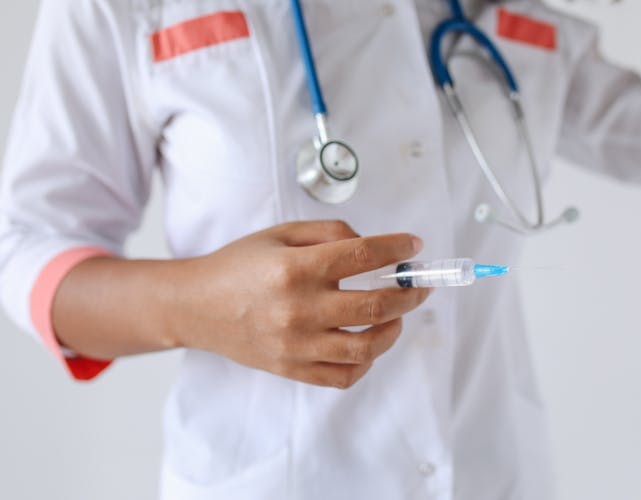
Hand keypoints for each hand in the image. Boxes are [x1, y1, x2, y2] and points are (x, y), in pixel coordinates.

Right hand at [174, 221, 429, 388]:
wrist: (196, 306)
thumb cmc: (239, 265)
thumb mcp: (281, 234)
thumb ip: (329, 232)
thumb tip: (371, 245)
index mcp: (296, 269)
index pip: (364, 256)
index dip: (398, 249)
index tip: (414, 246)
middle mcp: (299, 310)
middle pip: (376, 305)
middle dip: (410, 294)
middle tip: (419, 285)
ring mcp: (296, 345)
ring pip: (367, 348)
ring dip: (394, 329)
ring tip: (397, 316)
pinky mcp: (292, 369)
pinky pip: (343, 376)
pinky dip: (366, 363)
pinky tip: (369, 343)